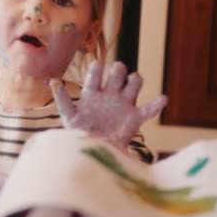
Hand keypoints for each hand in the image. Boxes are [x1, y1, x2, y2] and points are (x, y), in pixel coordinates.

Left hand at [49, 61, 166, 149]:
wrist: (91, 151)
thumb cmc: (78, 132)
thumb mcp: (68, 115)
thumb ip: (62, 99)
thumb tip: (53, 80)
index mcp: (92, 94)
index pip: (94, 77)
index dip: (96, 70)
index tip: (96, 65)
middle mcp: (109, 95)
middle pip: (117, 75)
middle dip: (118, 70)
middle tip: (117, 70)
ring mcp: (123, 104)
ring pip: (133, 85)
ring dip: (134, 80)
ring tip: (133, 80)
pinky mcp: (134, 118)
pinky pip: (148, 110)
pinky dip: (156, 105)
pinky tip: (162, 99)